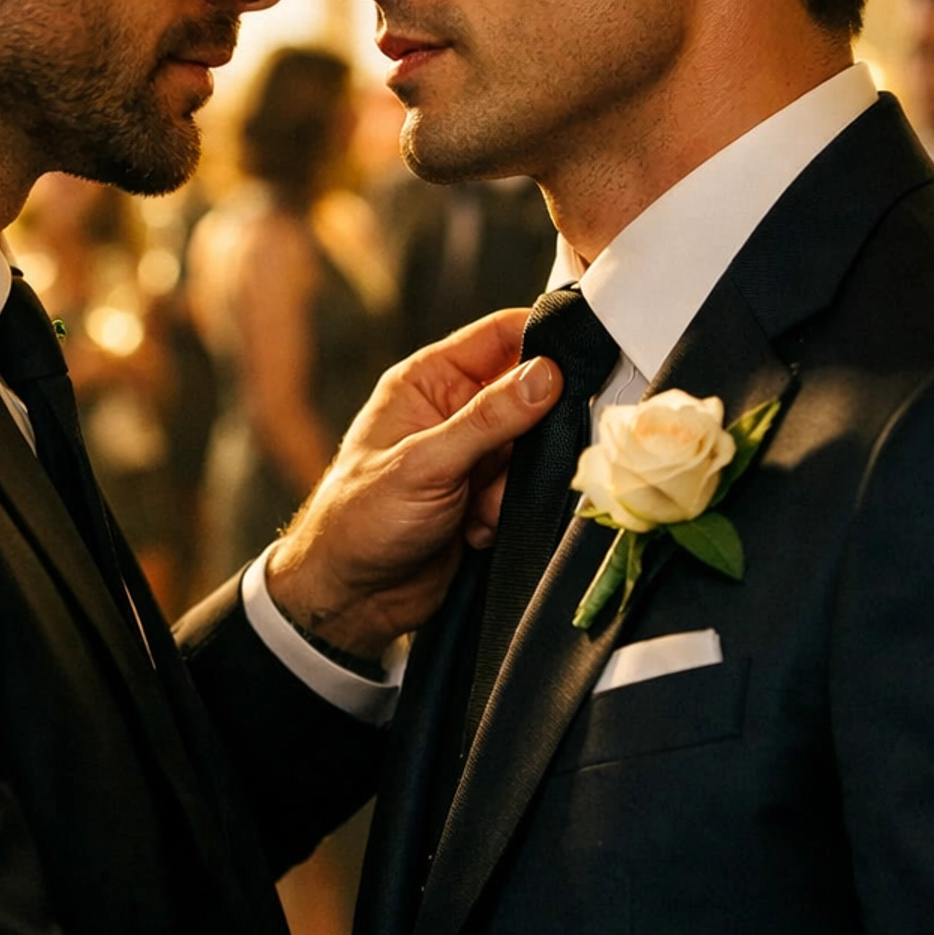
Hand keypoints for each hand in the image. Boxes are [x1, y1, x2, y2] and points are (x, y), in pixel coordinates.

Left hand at [265, 308, 559, 660]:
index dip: (542, 340)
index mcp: (427, 381)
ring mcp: (470, 455)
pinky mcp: (483, 496)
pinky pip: (523, 490)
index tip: (582, 358)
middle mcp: (451, 410)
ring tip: (480, 510)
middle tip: (519, 463)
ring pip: (530, 450)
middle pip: (527, 395)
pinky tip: (475, 532)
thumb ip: (489, 419)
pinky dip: (507, 512)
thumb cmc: (360, 519)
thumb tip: (546, 374)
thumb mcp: (425, 463)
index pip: (499, 336)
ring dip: (514, 485)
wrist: (351, 598)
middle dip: (534, 434)